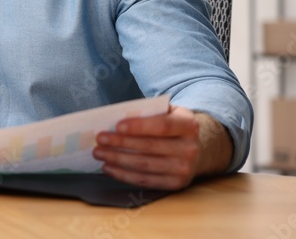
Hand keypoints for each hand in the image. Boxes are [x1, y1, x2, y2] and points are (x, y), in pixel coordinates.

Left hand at [93, 105, 228, 189]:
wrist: (196, 147)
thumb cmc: (172, 125)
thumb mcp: (167, 112)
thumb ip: (148, 112)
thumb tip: (116, 117)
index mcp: (188, 125)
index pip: (162, 126)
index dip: (139, 126)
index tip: (117, 126)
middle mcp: (190, 149)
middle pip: (150, 147)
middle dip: (121, 143)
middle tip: (100, 139)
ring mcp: (184, 169)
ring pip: (144, 165)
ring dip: (117, 159)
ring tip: (99, 153)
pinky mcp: (176, 184)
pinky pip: (145, 180)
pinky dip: (124, 175)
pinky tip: (108, 168)